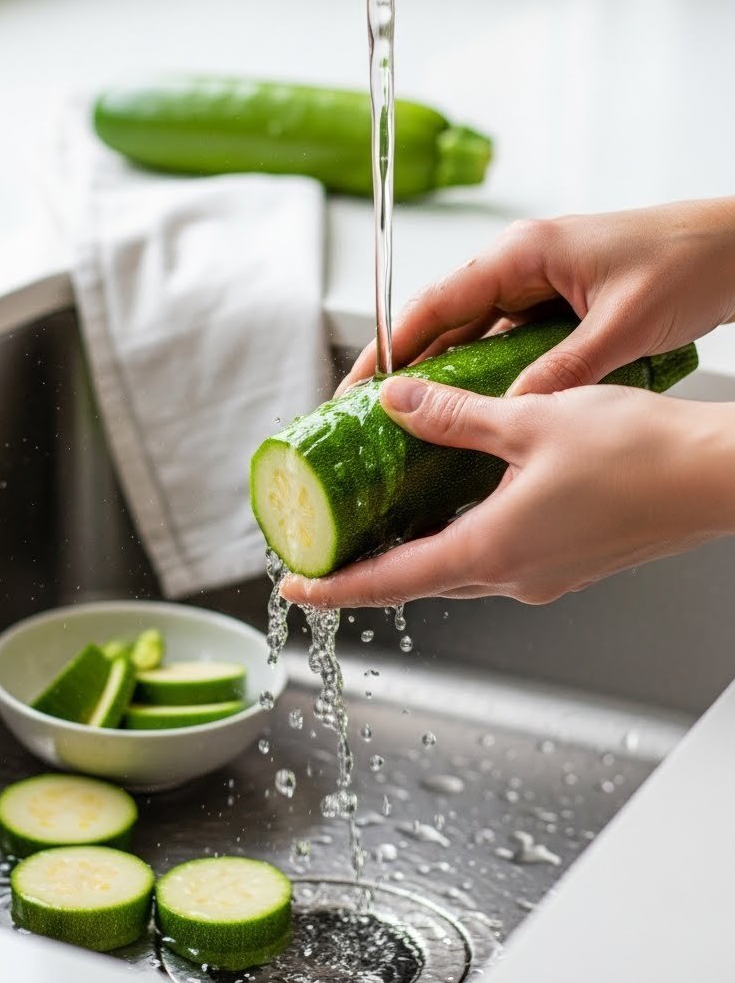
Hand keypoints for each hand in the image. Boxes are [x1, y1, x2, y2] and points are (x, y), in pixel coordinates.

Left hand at [280, 377, 734, 607]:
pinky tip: (462, 498)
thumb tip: (399, 404)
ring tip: (383, 515)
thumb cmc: (638, 454)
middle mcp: (516, 576)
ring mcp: (546, 575)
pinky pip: (499, 557)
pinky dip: (464, 536)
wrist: (714, 477)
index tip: (295, 585)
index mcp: (493, 550)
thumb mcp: (529, 420)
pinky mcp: (571, 561)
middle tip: (329, 541)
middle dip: (370, 565)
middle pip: (421, 579)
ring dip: (418, 549)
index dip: (336, 585)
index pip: (390, 580)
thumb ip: (454, 416)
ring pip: (461, 567)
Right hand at [338, 199, 734, 396]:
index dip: (389, 346)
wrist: (734, 245)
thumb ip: (565, 368)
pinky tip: (480, 407)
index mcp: (523, 253)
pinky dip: (490, 371)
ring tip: (414, 421)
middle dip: (407, 367)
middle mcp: (522, 263)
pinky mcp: (560, 301)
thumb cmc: (687, 261)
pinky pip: (510, 339)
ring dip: (447, 373)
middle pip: (445, 320)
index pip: (435, 303)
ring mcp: (540, 282)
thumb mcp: (623, 324)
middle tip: (371, 417)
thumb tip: (515, 410)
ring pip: (476, 333)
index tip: (358, 387)